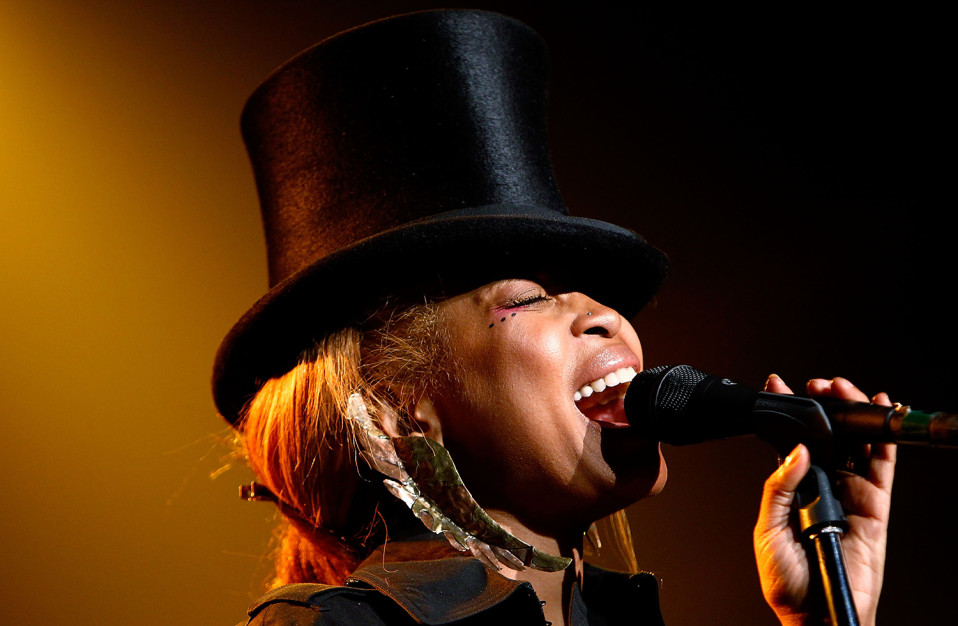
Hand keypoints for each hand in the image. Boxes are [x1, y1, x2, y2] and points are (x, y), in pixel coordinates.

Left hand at [753, 375, 895, 625]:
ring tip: (843, 388)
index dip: (786, 413)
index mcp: (792, 490)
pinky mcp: (874, 507)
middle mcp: (822, 488)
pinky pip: (882, 468)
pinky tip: (879, 413)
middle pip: (828, 436)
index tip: (778, 385)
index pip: (789, 443)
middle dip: (823, 405)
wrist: (815, 616)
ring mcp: (849, 495)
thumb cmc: (787, 582)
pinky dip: (883, 441)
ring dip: (851, 413)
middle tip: (816, 384)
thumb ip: (779, 488)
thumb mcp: (767, 529)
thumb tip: (796, 451)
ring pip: (855, 444)